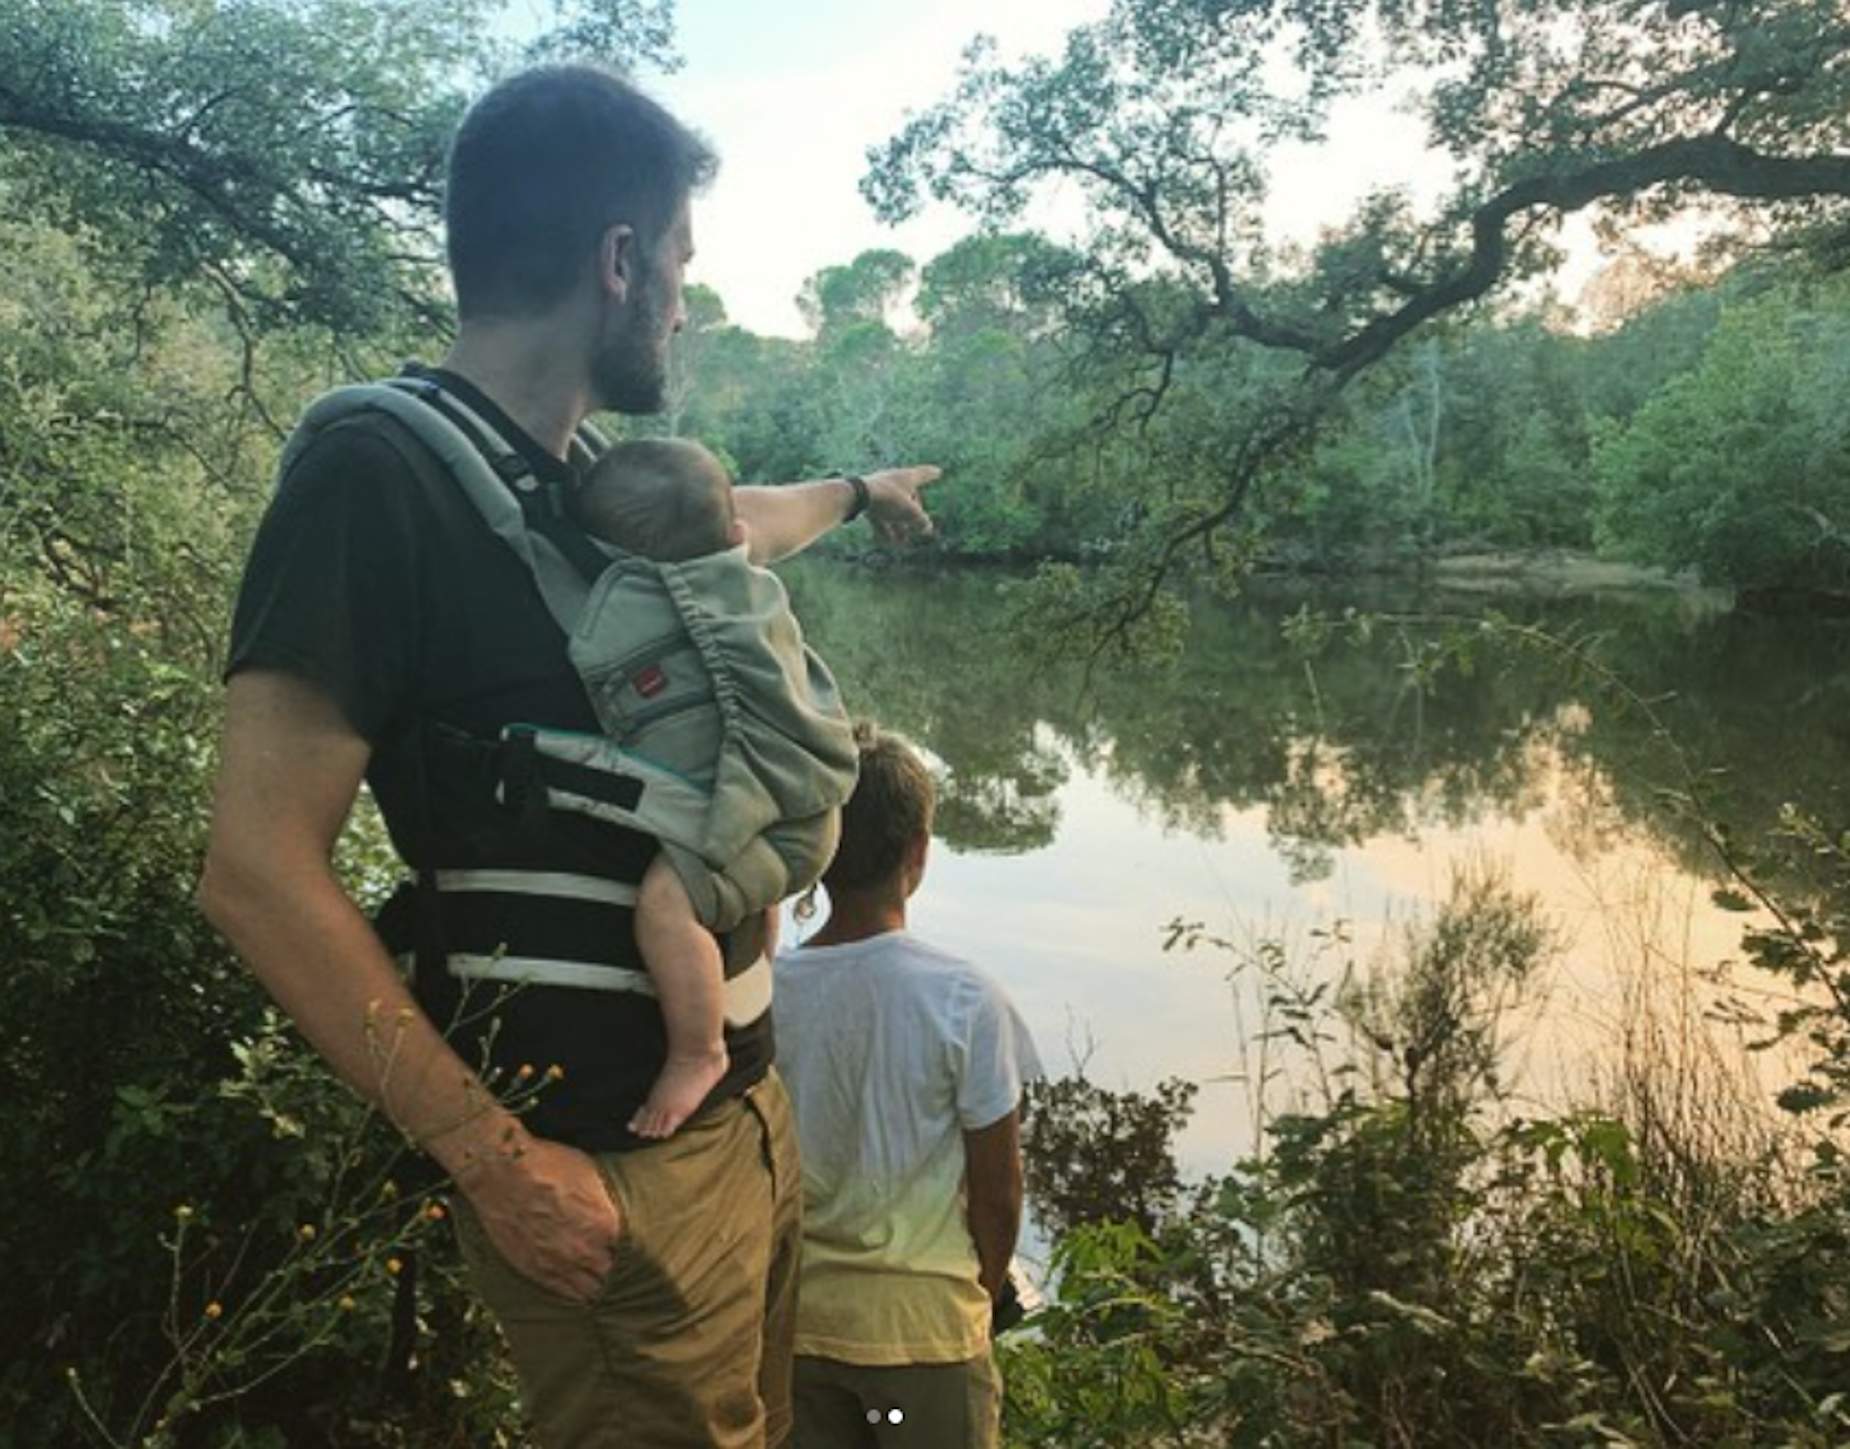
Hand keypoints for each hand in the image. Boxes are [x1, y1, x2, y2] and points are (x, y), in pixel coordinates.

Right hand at [459, 1133, 622, 1301]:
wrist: (502, 1175)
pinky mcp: (537, 1271)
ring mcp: (560, 1264)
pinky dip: (577, 1293)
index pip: (633, 1249)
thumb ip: (608, 1200)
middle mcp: (586, 1250)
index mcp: (606, 1225)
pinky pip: (566, 1292)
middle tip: (624, 1270)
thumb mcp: (591, 1175)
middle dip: (618, 1269)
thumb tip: (619, 1209)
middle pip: (614, 1273)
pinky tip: (584, 1293)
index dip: (636, 1250)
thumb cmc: (547, 1166)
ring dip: (600, 1285)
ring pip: (592, 1289)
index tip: (642, 1249)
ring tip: (606, 1284)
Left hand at [862, 465, 941, 546]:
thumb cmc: (890, 498)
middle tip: (918, 527)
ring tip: (902, 541)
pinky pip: (878, 516)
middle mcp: (893, 481)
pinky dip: (884, 528)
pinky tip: (886, 542)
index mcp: (907, 477)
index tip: (938, 471)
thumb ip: (921, 520)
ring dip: (898, 526)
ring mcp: (879, 490)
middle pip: (907, 498)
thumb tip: (927, 528)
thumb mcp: (910, 511)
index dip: (931, 474)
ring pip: (892, 509)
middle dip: (913, 514)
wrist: (859, 495)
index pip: (924, 474)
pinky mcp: (867, 501)